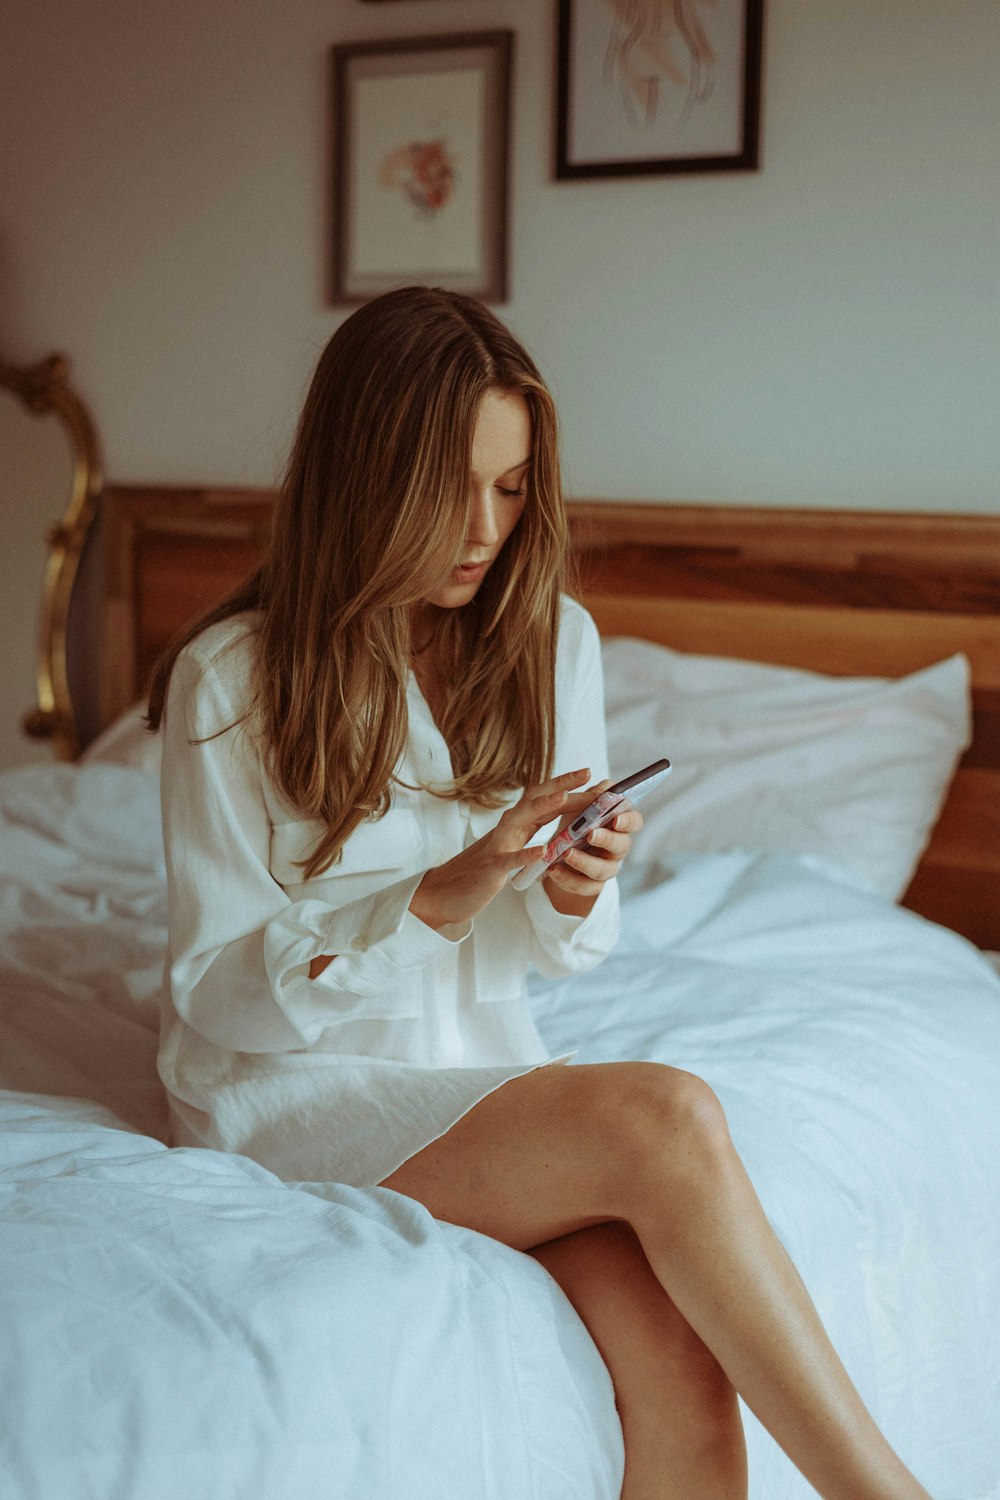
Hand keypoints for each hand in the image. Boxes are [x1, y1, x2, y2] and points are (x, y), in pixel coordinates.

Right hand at [409, 768, 598, 930]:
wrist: (444, 894)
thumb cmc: (481, 871)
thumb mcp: (509, 847)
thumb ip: (528, 832)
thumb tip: (554, 820)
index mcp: (515, 825)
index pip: (543, 799)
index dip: (566, 785)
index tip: (591, 775)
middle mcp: (506, 829)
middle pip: (535, 800)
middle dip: (562, 785)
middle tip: (588, 773)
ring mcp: (497, 846)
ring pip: (520, 819)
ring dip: (542, 807)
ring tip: (566, 797)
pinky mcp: (490, 869)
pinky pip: (509, 860)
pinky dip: (526, 854)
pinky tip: (544, 852)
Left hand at [542, 782, 643, 916]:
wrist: (560, 852)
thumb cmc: (576, 822)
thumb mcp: (583, 804)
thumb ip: (595, 795)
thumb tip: (605, 789)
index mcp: (619, 824)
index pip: (635, 821)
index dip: (628, 821)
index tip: (616, 819)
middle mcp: (617, 847)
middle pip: (622, 846)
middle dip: (607, 839)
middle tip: (590, 835)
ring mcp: (606, 868)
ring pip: (602, 869)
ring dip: (584, 861)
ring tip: (566, 853)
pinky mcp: (590, 885)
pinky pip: (583, 886)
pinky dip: (567, 878)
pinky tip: (553, 869)